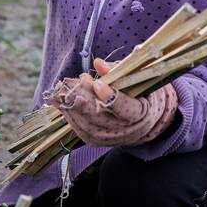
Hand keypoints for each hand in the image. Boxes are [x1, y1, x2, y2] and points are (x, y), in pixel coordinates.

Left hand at [44, 58, 178, 147]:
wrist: (142, 123)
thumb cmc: (139, 95)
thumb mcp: (135, 81)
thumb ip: (117, 71)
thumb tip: (98, 64)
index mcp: (140, 114)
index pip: (125, 109)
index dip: (110, 97)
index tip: (98, 83)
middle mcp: (124, 131)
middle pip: (100, 116)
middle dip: (86, 96)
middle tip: (80, 79)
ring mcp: (108, 139)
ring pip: (86, 123)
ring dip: (74, 104)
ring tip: (68, 87)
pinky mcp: (95, 142)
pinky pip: (79, 129)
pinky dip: (69, 114)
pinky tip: (63, 101)